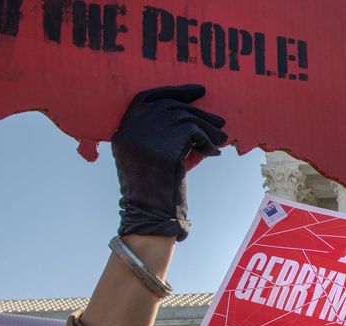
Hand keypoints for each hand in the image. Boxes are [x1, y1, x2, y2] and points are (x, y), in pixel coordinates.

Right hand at [112, 85, 227, 240]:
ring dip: (208, 128)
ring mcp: (145, 136)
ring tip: (222, 139)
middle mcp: (131, 128)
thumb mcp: (156, 154)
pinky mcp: (162, 147)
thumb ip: (167, 133)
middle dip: (199, 111)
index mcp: (124, 129)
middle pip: (171, 106)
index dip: (174, 91)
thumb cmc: (158, 187)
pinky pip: (193, 132)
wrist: (151, 214)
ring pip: (185, 117)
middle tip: (220, 120)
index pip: (147, 97)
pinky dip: (208, 141)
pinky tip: (214, 152)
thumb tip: (198, 115)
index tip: (198, 91)